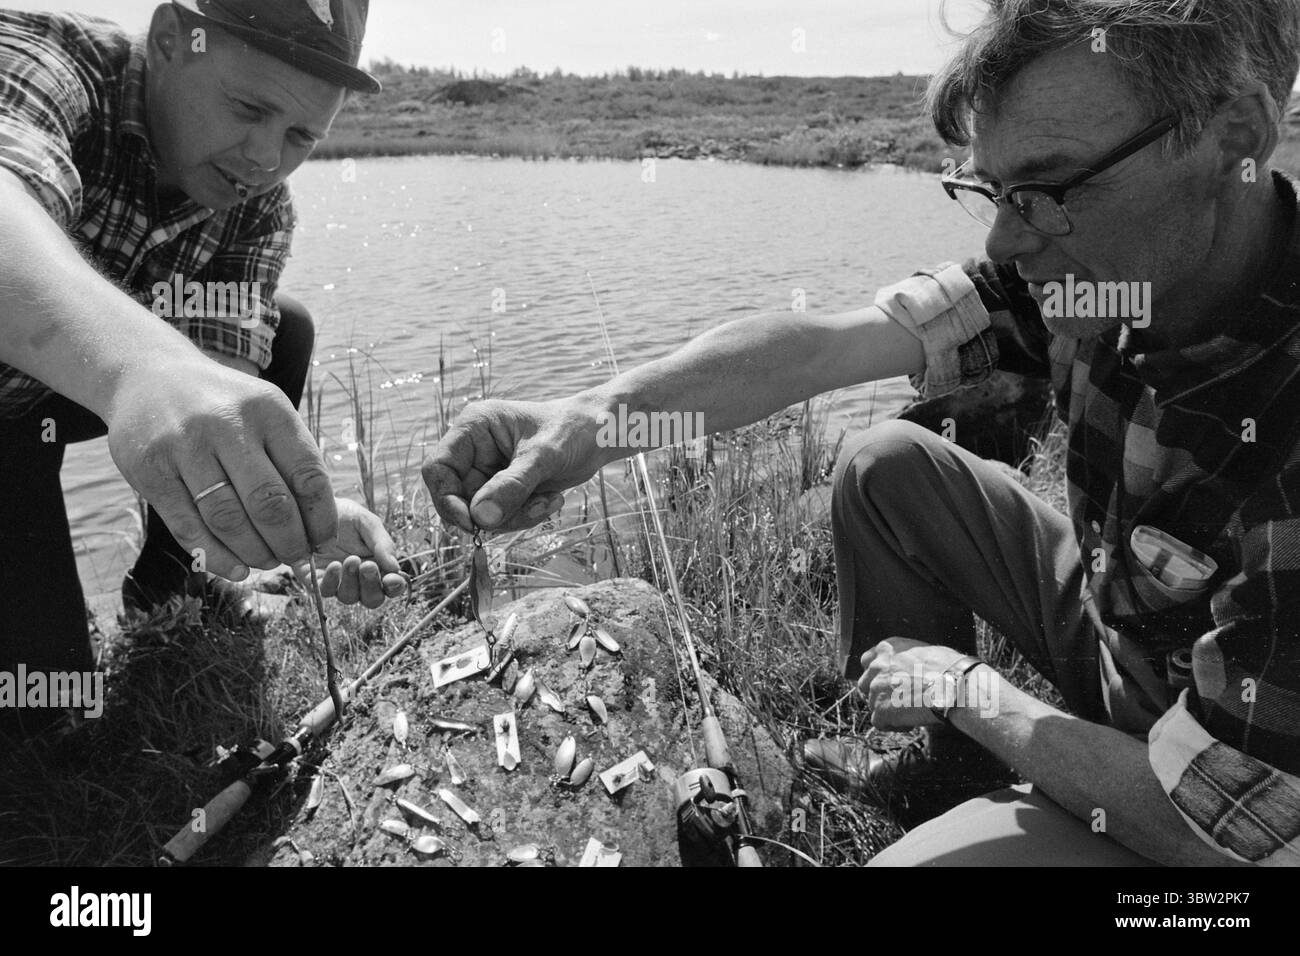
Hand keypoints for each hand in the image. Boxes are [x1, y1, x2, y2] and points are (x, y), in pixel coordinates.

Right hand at [104, 357, 336, 579]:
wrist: (149, 376)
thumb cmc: (224, 406)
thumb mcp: (266, 412)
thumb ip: (293, 459)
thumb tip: (320, 527)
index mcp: (269, 411)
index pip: (308, 477)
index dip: (321, 519)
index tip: (323, 541)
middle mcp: (227, 425)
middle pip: (270, 504)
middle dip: (289, 543)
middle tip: (296, 558)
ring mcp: (185, 447)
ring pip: (228, 520)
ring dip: (254, 553)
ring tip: (267, 561)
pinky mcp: (150, 470)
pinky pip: (188, 527)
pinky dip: (216, 556)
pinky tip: (236, 568)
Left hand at [291, 498, 406, 607]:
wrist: (311, 508)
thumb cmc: (344, 515)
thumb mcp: (367, 523)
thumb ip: (383, 543)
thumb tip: (395, 567)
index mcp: (378, 565)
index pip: (392, 587)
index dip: (395, 587)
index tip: (392, 578)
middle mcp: (359, 579)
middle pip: (372, 599)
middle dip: (372, 585)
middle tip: (368, 565)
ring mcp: (337, 582)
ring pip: (349, 598)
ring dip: (352, 582)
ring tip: (350, 559)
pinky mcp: (315, 580)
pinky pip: (325, 591)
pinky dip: (331, 582)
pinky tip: (334, 565)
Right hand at [422, 396, 608, 532]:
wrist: (599, 435)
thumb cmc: (573, 430)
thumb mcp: (544, 456)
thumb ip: (512, 486)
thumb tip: (480, 518)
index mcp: (473, 428)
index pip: (438, 468)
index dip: (447, 499)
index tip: (472, 524)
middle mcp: (473, 450)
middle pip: (458, 498)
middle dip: (493, 513)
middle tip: (531, 512)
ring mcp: (487, 471)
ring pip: (480, 513)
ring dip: (514, 517)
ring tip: (549, 502)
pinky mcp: (503, 489)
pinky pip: (500, 516)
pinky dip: (524, 517)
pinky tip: (551, 501)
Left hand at [857, 638, 967, 729]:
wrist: (954, 686)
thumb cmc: (949, 668)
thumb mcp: (923, 651)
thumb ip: (906, 659)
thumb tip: (908, 668)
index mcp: (887, 648)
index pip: (868, 661)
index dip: (878, 674)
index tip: (890, 682)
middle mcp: (877, 666)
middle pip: (865, 683)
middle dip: (879, 692)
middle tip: (899, 699)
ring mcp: (875, 688)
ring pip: (873, 704)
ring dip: (888, 709)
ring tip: (912, 712)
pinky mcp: (880, 710)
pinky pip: (879, 722)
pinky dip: (894, 725)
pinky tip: (912, 722)